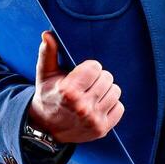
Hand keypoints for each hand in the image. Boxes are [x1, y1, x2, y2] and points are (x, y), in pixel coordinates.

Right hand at [27, 30, 124, 144]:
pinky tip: (98, 105)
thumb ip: (48, 53)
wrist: (46, 128)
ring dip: (106, 90)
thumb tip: (47, 34)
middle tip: (87, 84)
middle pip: (107, 78)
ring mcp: (93, 120)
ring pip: (115, 91)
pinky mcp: (102, 129)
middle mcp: (82, 107)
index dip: (89, 68)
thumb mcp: (45, 74)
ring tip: (93, 93)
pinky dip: (111, 105)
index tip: (82, 73)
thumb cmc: (48, 95)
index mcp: (68, 91)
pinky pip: (119, 107)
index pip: (95, 67)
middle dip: (98, 78)